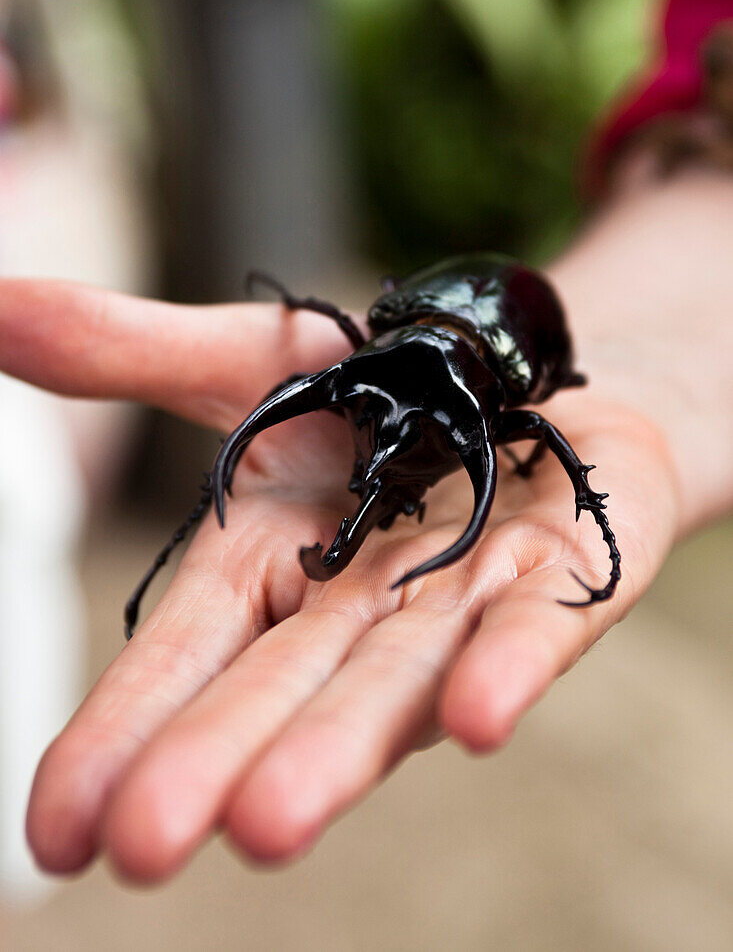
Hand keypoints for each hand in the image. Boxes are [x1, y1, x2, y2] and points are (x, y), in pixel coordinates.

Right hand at [0, 276, 681, 883]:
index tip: (58, 827)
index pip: (188, 651)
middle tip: (143, 846)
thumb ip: (129, 353)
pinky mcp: (560, 575)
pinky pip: (534, 626)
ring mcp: (458, 599)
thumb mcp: (247, 361)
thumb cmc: (378, 388)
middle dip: (215, 758)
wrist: (517, 372)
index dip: (125, 726)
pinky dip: (507, 665)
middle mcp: (354, 606)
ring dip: (337, 748)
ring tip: (268, 825)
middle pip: (280, 686)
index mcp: (274, 565)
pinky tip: (477, 717)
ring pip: (394, 679)